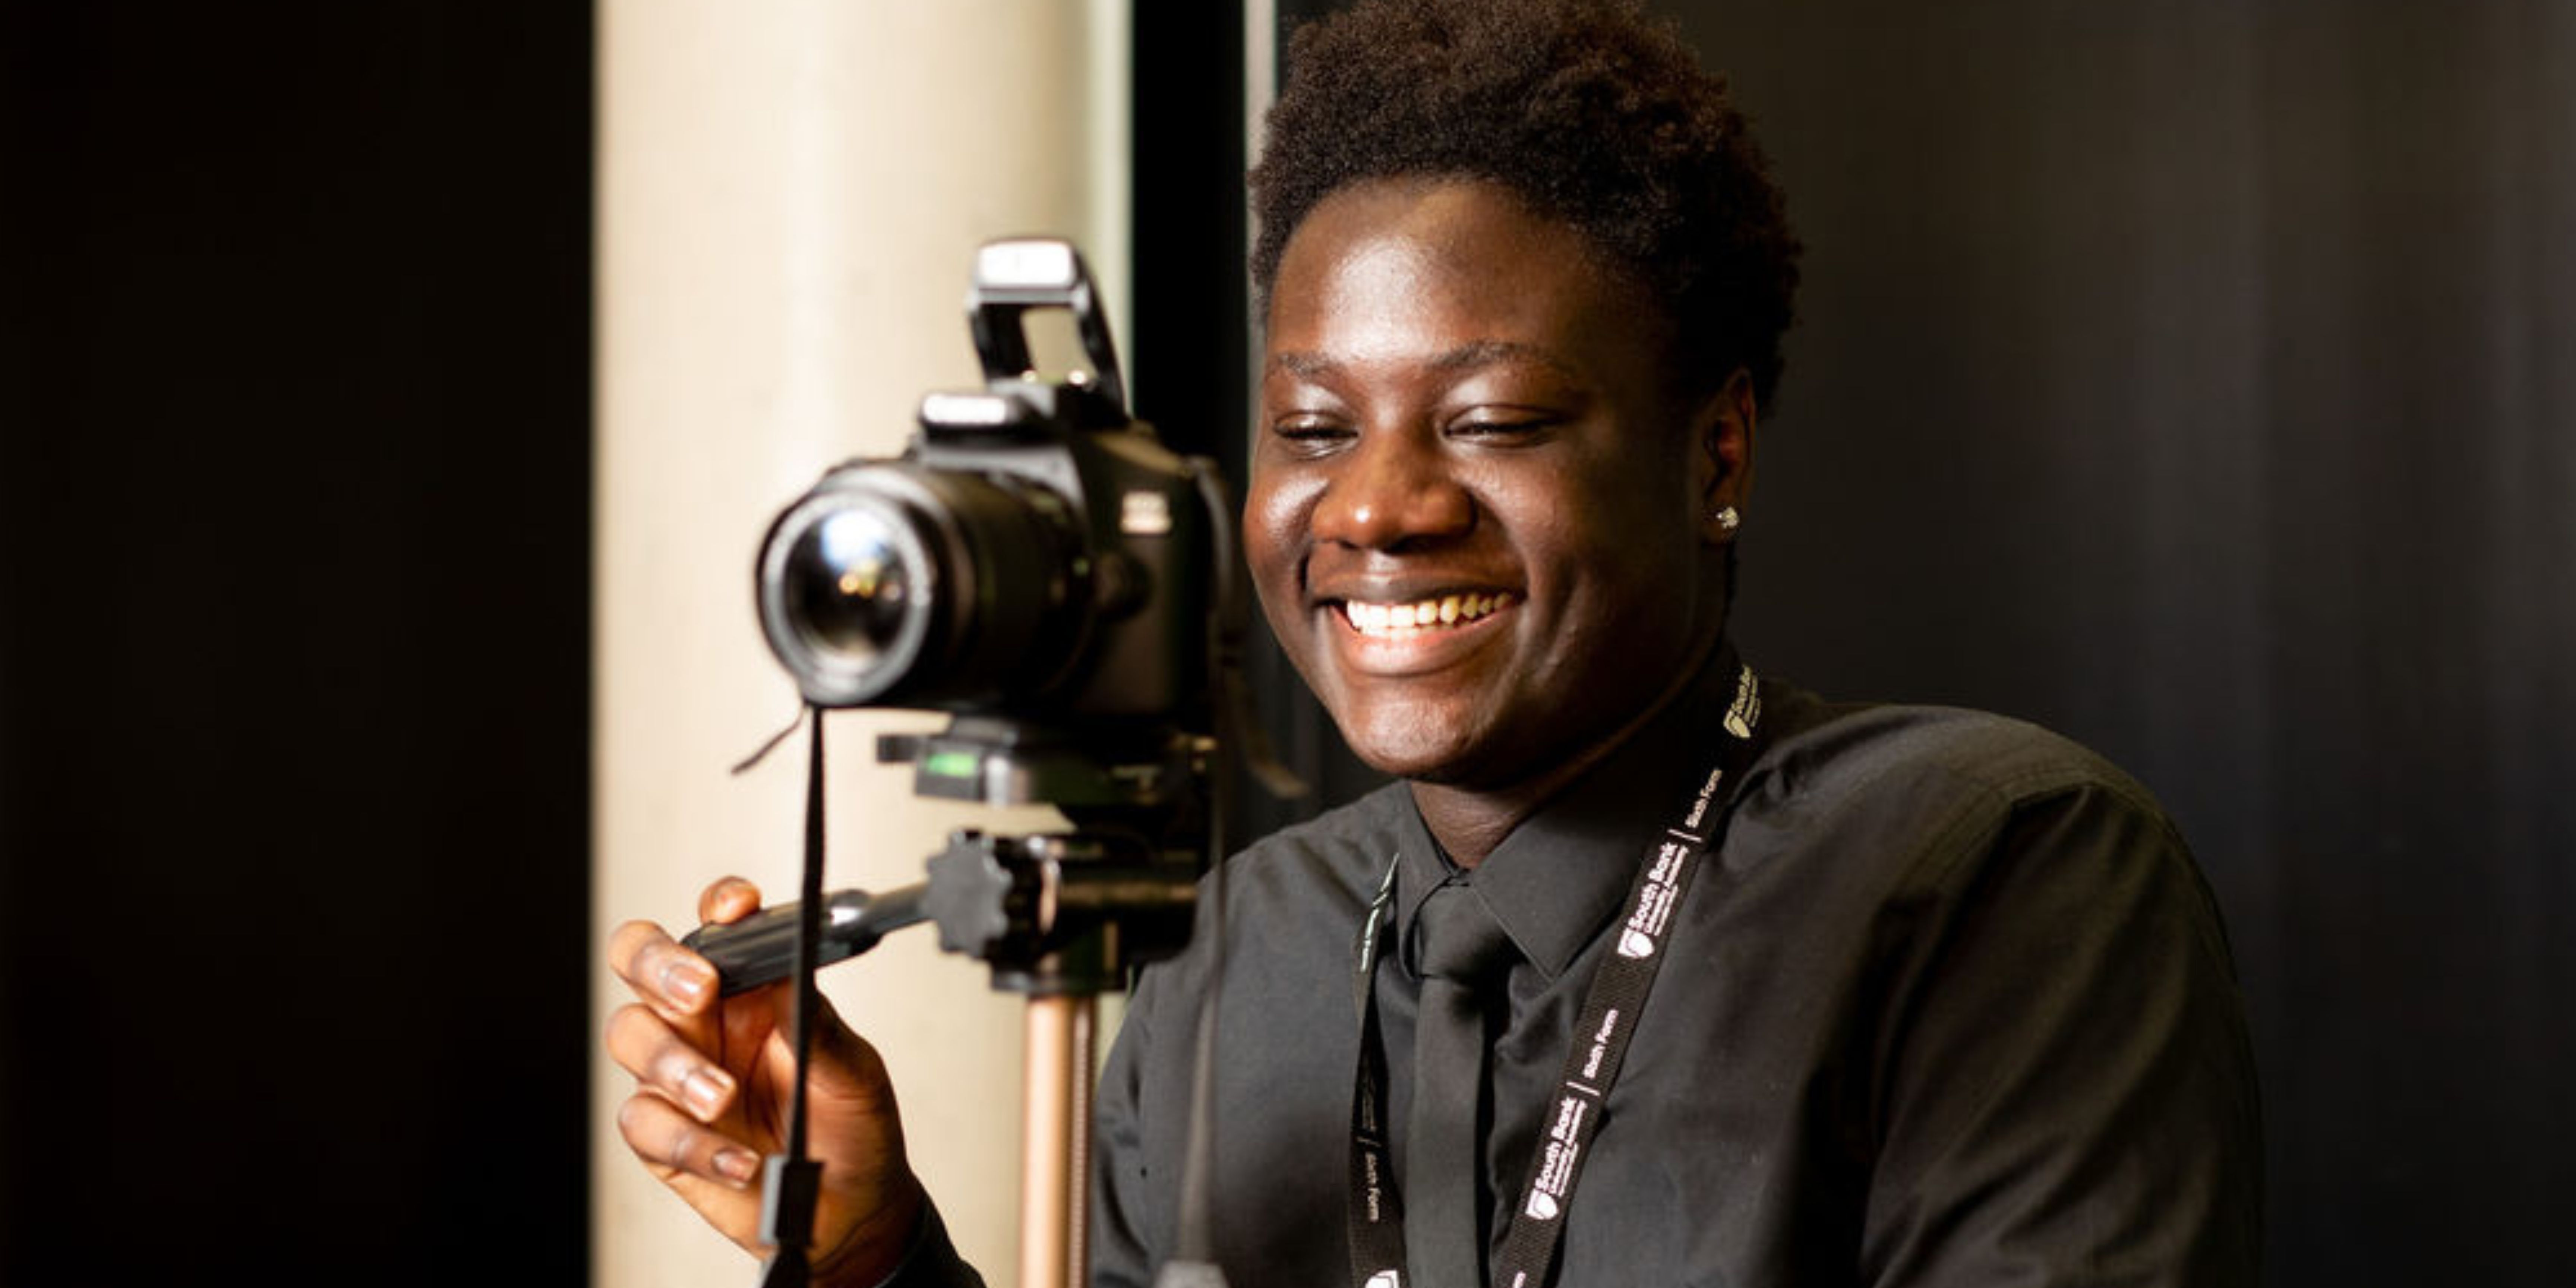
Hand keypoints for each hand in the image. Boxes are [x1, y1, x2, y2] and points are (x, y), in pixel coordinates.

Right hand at [607, 876, 925, 1285]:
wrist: (849, 1208)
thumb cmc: (851, 1126)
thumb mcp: (853, 1070)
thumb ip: (815, 1024)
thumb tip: (791, 971)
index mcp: (751, 990)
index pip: (719, 929)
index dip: (719, 908)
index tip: (738, 909)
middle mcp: (705, 1022)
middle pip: (643, 962)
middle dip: (659, 965)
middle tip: (697, 989)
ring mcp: (676, 1075)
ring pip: (631, 1035)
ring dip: (675, 1065)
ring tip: (724, 1098)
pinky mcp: (663, 1134)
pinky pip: (644, 1121)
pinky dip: (690, 1142)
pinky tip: (738, 1160)